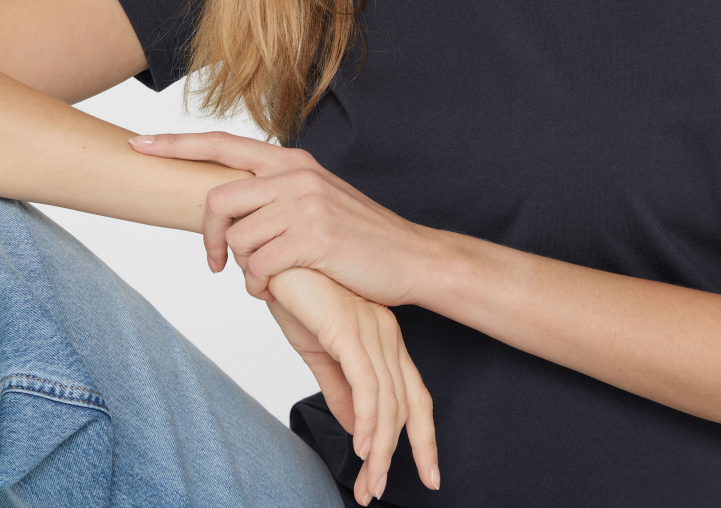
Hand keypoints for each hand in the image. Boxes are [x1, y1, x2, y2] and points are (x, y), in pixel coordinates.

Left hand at [128, 131, 432, 306]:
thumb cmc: (358, 234)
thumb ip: (275, 193)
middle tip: (214, 264)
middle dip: (208, 239)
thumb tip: (229, 208)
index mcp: (291, 161)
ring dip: (243, 270)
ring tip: (266, 279)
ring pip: (238, 240)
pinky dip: (260, 287)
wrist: (409, 256)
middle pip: (217, 201)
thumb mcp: (315, 198)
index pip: (221, 144)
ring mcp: (304, 204)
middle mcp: (294, 175)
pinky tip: (277, 289)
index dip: (176, 144)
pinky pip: (259, 267)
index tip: (139, 144)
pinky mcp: (313, 238)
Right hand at [267, 266, 439, 504]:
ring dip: (381, 449)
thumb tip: (357, 431)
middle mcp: (385, 333)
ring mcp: (370, 329)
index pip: (414, 395)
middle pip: (407, 404)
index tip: (428, 473)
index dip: (422, 437)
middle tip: (378, 491)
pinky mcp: (348, 327)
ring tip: (370, 482)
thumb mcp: (319, 350)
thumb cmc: (295, 293)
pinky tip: (363, 446)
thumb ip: (340, 390)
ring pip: (387, 401)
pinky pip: (366, 382)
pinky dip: (368, 419)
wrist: (273, 255)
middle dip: (400, 454)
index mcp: (383, 337)